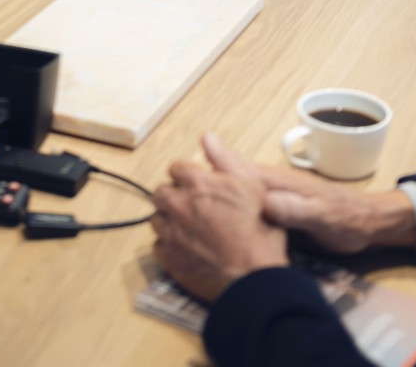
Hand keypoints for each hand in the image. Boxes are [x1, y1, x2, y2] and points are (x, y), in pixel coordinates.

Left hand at [152, 136, 288, 302]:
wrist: (254, 278)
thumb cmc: (258, 233)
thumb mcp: (252, 186)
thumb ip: (225, 159)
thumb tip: (208, 137)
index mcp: (196, 182)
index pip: (176, 168)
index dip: (189, 177)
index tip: (198, 187)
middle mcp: (178, 203)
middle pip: (162, 191)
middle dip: (174, 197)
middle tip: (194, 209)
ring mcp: (170, 231)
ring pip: (157, 218)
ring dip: (169, 220)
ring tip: (190, 230)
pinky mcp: (168, 257)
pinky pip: (158, 245)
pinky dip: (169, 246)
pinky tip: (187, 249)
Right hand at [197, 135, 415, 254]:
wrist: (368, 223)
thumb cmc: (347, 220)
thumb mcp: (324, 218)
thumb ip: (297, 210)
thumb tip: (266, 202)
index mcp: (277, 185)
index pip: (241, 169)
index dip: (218, 159)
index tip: (197, 146)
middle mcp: (270, 185)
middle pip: (231, 174)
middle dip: (205, 170)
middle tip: (176, 171)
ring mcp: (273, 195)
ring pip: (236, 186)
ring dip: (213, 184)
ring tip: (187, 187)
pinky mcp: (277, 209)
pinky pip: (245, 200)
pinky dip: (228, 199)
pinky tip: (217, 209)